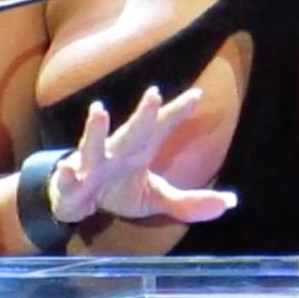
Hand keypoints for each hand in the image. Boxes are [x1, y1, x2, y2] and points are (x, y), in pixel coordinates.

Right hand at [48, 86, 236, 223]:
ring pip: (94, 145)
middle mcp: (118, 151)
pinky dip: (67, 175)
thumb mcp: (155, 197)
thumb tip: (231, 203)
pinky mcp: (72, 184)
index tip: (198, 95)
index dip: (178, 111)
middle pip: (133, 131)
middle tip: (155, 94)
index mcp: (140, 149)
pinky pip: (69, 179)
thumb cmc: (118, 189)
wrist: (76, 200)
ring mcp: (93, 166)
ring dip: (96, 129)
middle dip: (143, 114)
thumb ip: (189, 202)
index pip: (161, 126)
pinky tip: (68, 169)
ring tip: (99, 110)